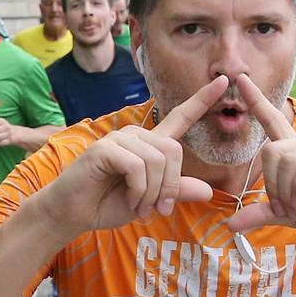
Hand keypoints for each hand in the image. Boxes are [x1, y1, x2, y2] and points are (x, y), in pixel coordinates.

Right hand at [30, 75, 220, 235]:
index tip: (222, 82)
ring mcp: (120, 139)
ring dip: (152, 193)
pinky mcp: (105, 148)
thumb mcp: (150, 202)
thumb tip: (208, 191)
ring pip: (157, 161)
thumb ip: (176, 192)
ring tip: (139, 206)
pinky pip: (137, 167)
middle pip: (173, 151)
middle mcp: (137, 136)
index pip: (180, 118)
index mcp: (150, 145)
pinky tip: (129, 200)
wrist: (73, 213)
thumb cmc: (108, 204)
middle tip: (158, 209)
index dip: (201, 100)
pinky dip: (139, 191)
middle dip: (170, 186)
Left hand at [225, 75, 295, 252]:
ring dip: (286, 190)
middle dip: (271, 184)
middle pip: (271, 150)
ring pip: (287, 158)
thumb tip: (230, 224)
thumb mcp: (289, 216)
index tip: (240, 79)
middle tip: (285, 207)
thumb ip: (262, 214)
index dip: (256, 102)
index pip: (273, 121)